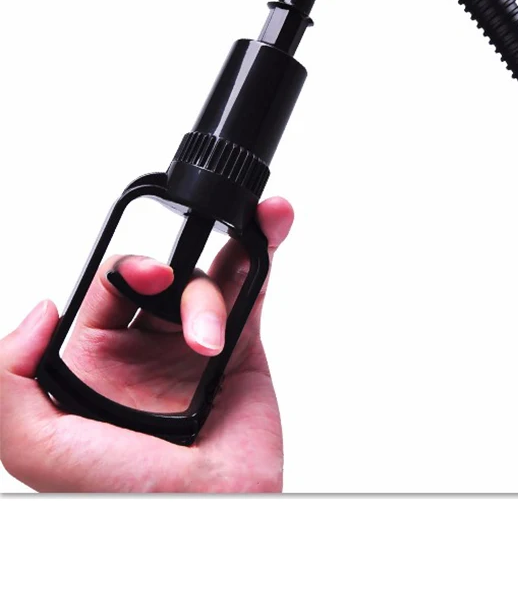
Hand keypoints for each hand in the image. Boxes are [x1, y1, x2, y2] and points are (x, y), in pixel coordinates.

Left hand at [0, 196, 293, 492]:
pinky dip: (264, 248)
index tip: (148, 277)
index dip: (126, 270)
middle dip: (174, 279)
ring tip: (217, 339)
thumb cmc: (127, 493)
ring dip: (219, 268)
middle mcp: (145, 348)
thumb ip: (9, 377)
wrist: (210, 515)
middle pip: (162, 276)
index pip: (108, 287)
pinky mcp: (244, 345)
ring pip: (208, 276)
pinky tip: (270, 221)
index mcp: (96, 361)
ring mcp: (196, 344)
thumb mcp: (36, 444)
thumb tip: (44, 308)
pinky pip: (252, 286)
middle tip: (178, 301)